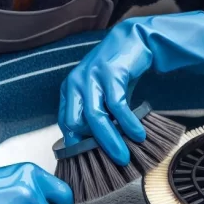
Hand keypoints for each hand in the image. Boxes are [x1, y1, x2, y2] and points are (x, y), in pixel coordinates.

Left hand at [58, 11, 203, 164]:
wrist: (134, 40)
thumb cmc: (117, 71)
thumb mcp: (102, 94)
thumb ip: (98, 115)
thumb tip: (99, 147)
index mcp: (70, 90)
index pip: (65, 124)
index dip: (75, 145)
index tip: (86, 162)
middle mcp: (76, 84)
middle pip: (75, 124)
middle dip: (91, 147)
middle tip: (106, 163)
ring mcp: (92, 78)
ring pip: (95, 118)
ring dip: (110, 141)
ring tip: (123, 156)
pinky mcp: (111, 74)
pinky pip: (117, 105)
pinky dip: (128, 123)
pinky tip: (137, 133)